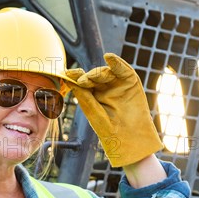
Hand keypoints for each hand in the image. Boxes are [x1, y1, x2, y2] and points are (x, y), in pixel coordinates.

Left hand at [65, 53, 162, 167]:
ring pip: (106, 72)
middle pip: (94, 75)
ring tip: (93, 76)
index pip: (83, 82)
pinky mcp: (130, 82)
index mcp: (93, 95)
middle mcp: (105, 88)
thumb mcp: (93, 111)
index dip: (75, 76)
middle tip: (82, 81)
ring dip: (99, 72)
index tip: (68, 73)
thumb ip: (83, 95)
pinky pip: (123, 69)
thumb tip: (68, 79)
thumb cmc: (109, 130)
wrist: (130, 139)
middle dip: (88, 76)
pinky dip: (117, 62)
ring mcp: (118, 84)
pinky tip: (109, 58)